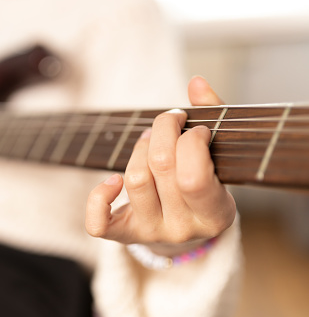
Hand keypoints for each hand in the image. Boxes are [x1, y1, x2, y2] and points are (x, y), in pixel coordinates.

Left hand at [85, 76, 235, 255]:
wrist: (187, 228)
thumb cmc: (205, 183)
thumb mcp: (219, 157)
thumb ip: (212, 115)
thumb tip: (196, 82)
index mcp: (215, 214)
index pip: (193, 177)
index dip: (191, 141)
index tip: (196, 129)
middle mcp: (182, 229)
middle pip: (160, 167)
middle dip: (163, 131)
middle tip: (171, 122)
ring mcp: (151, 233)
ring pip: (134, 179)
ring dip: (140, 148)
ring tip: (150, 139)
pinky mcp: (124, 234)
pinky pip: (98, 222)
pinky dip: (99, 197)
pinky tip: (112, 180)